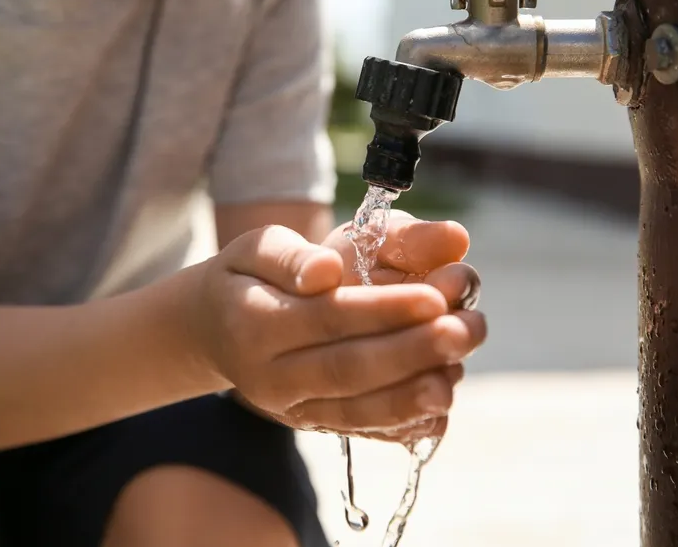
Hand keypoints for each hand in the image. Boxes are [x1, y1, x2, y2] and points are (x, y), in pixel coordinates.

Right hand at [196, 224, 485, 440]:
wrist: (212, 330)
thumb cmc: (246, 276)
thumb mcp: (256, 247)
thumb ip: (292, 255)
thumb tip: (326, 272)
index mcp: (254, 322)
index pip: (327, 317)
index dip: (383, 310)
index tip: (435, 298)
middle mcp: (270, 375)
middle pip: (348, 369)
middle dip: (412, 352)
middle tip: (465, 330)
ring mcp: (291, 407)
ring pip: (357, 409)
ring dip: (413, 394)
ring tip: (458, 372)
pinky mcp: (312, 424)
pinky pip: (361, 430)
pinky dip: (403, 423)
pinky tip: (439, 406)